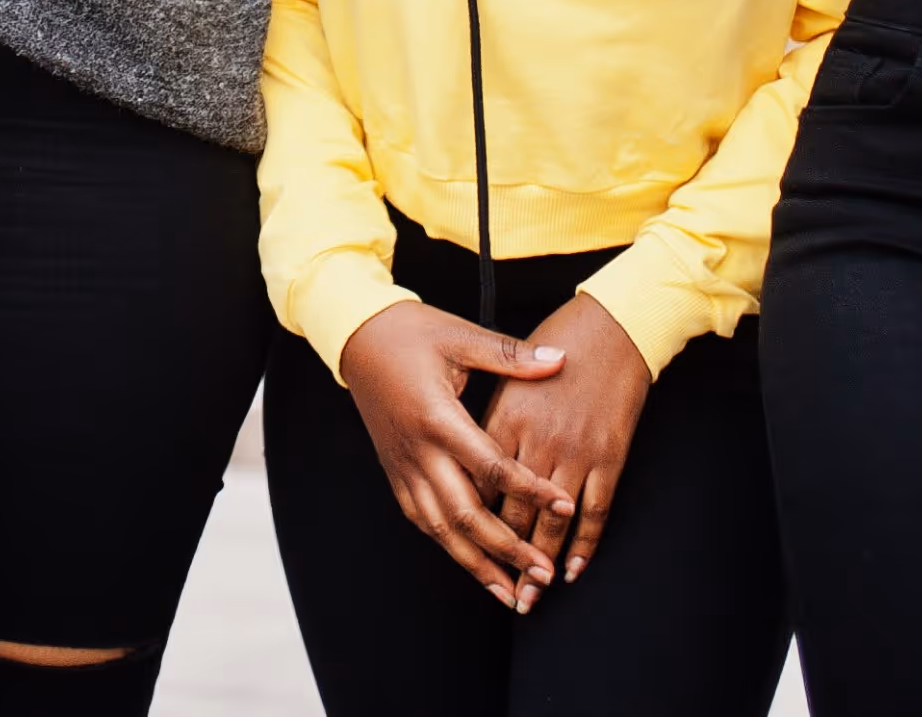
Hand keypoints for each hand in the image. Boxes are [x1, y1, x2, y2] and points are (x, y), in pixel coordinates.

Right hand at [336, 301, 572, 608]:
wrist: (356, 337)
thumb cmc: (409, 332)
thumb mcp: (461, 335)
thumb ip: (511, 355)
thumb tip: (559, 360)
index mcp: (438, 418)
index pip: (491, 468)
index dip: (530, 491)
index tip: (565, 507)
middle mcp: (419, 452)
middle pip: (466, 515)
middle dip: (506, 549)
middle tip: (542, 573)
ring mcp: (403, 468)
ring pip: (440, 529)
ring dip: (476, 563)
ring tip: (509, 590)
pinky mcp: (395, 473)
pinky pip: (422, 520)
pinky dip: (447, 546)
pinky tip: (469, 561)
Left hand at [484, 293, 651, 584]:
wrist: (615, 324)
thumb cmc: (561, 337)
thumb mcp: (511, 367)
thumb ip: (490, 413)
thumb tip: (470, 450)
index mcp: (505, 417)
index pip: (480, 482)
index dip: (472, 521)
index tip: (465, 549)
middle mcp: (537, 441)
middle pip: (514, 512)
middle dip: (504, 558)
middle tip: (500, 592)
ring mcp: (575, 451)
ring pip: (553, 521)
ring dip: (542, 563)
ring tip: (532, 595)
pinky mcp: (608, 456)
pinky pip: (594, 511)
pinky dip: (585, 544)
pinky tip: (575, 567)